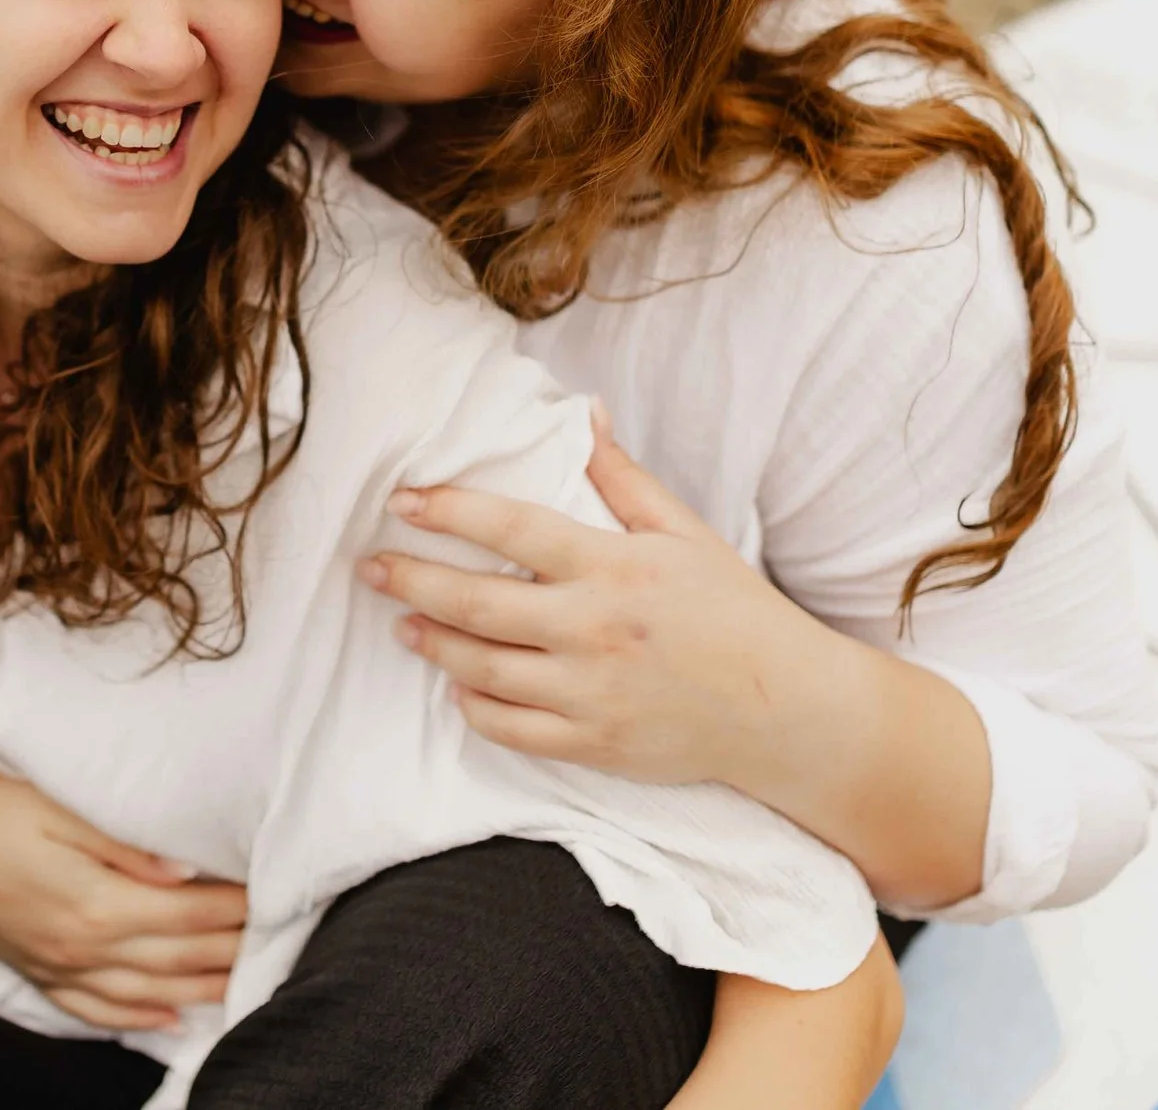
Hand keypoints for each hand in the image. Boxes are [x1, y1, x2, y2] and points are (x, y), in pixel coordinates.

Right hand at [0, 643, 246, 1030]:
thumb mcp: (59, 810)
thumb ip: (124, 844)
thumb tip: (182, 872)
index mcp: (95, 906)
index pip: (188, 917)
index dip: (236, 910)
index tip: (275, 896)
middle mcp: (82, 948)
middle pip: (177, 960)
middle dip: (233, 952)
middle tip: (280, 941)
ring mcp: (59, 966)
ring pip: (146, 994)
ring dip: (200, 991)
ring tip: (246, 985)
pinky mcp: (39, 971)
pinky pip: (97, 1008)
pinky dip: (139, 1016)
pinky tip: (170, 1018)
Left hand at [359, 409, 839, 789]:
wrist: (786, 710)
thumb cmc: (734, 612)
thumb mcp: (685, 532)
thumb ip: (623, 478)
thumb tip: (585, 414)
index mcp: (614, 567)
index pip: (511, 529)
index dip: (448, 512)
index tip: (402, 501)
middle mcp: (593, 630)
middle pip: (477, 602)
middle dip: (413, 580)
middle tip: (371, 566)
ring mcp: (590, 692)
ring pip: (482, 668)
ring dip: (432, 643)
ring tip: (403, 622)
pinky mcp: (593, 744)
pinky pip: (510, 729)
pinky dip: (474, 707)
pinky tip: (457, 686)